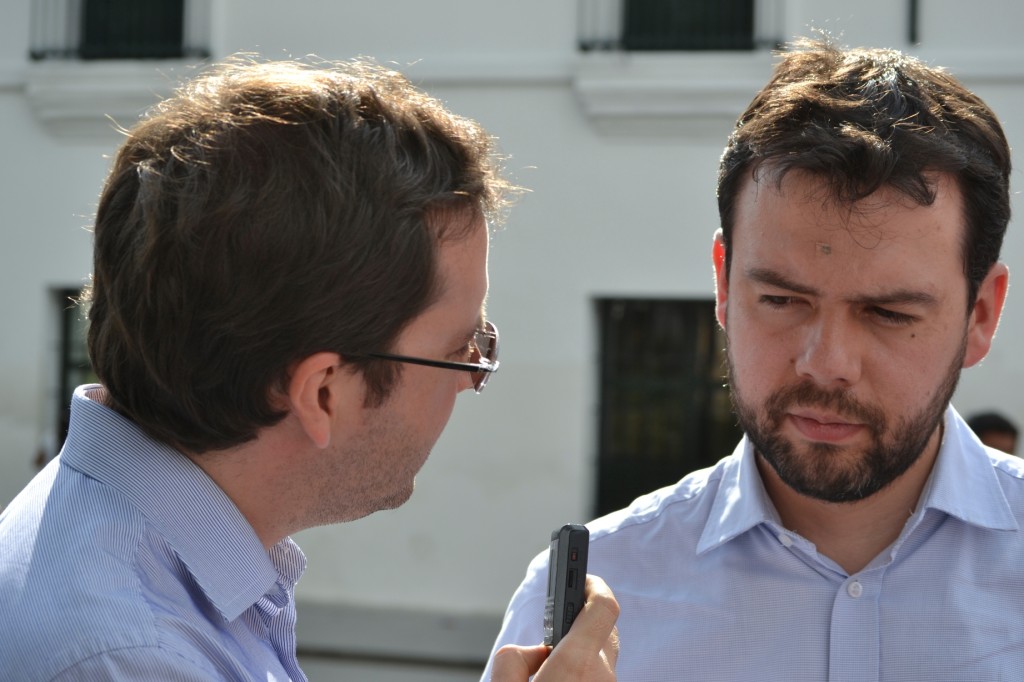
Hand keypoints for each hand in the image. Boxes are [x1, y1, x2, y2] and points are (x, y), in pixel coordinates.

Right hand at [490, 575, 618, 680]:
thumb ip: (511, 660)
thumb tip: (531, 652)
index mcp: (576, 664)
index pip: (603, 606)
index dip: (594, 584)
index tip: (579, 576)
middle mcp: (601, 674)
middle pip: (604, 628)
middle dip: (582, 620)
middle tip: (555, 627)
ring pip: (602, 656)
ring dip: (581, 651)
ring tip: (551, 665)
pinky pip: (599, 675)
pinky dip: (583, 671)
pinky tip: (560, 681)